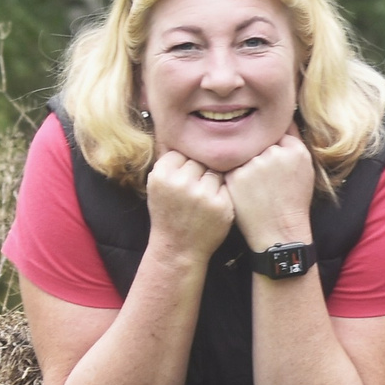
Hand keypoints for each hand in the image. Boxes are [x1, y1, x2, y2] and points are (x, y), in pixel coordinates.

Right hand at [145, 150, 236, 264]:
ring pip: (215, 171)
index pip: (182, 151)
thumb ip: (169, 163)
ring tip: (203, 197)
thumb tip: (187, 136)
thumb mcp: (157, 186)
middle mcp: (181, 183)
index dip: (185, 164)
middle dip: (200, 171)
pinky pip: (227, 186)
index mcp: (162, 175)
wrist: (178, 248)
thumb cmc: (168, 214)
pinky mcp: (222, 205)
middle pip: (200, 159)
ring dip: (213, 180)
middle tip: (196, 188)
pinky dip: (223, 193)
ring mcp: (203, 194)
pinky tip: (213, 205)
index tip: (183, 178)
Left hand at [225, 129, 318, 249]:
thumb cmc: (293, 201)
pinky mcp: (235, 176)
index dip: (273, 143)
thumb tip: (282, 115)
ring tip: (257, 187)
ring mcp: (253, 164)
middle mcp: (273, 153)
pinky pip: (230, 165)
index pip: (277, 130)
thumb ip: (293, 142)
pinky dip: (235, 174)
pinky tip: (245, 190)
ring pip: (243, 151)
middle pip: (258, 140)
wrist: (279, 231)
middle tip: (267, 179)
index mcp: (295, 150)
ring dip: (246, 162)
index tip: (274, 160)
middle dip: (259, 152)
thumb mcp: (305, 169)